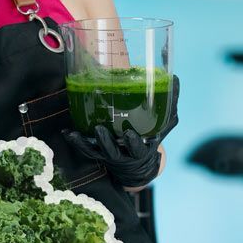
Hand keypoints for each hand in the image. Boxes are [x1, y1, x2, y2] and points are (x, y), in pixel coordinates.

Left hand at [61, 74, 180, 189]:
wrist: (139, 166)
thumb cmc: (151, 138)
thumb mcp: (164, 124)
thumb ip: (170, 103)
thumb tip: (176, 76)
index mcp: (141, 149)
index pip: (138, 148)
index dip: (133, 143)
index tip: (129, 135)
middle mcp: (123, 155)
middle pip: (113, 152)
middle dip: (106, 142)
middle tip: (99, 130)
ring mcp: (108, 155)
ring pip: (95, 151)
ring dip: (86, 142)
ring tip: (77, 132)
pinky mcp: (97, 153)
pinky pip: (85, 149)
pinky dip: (76, 141)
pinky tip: (67, 132)